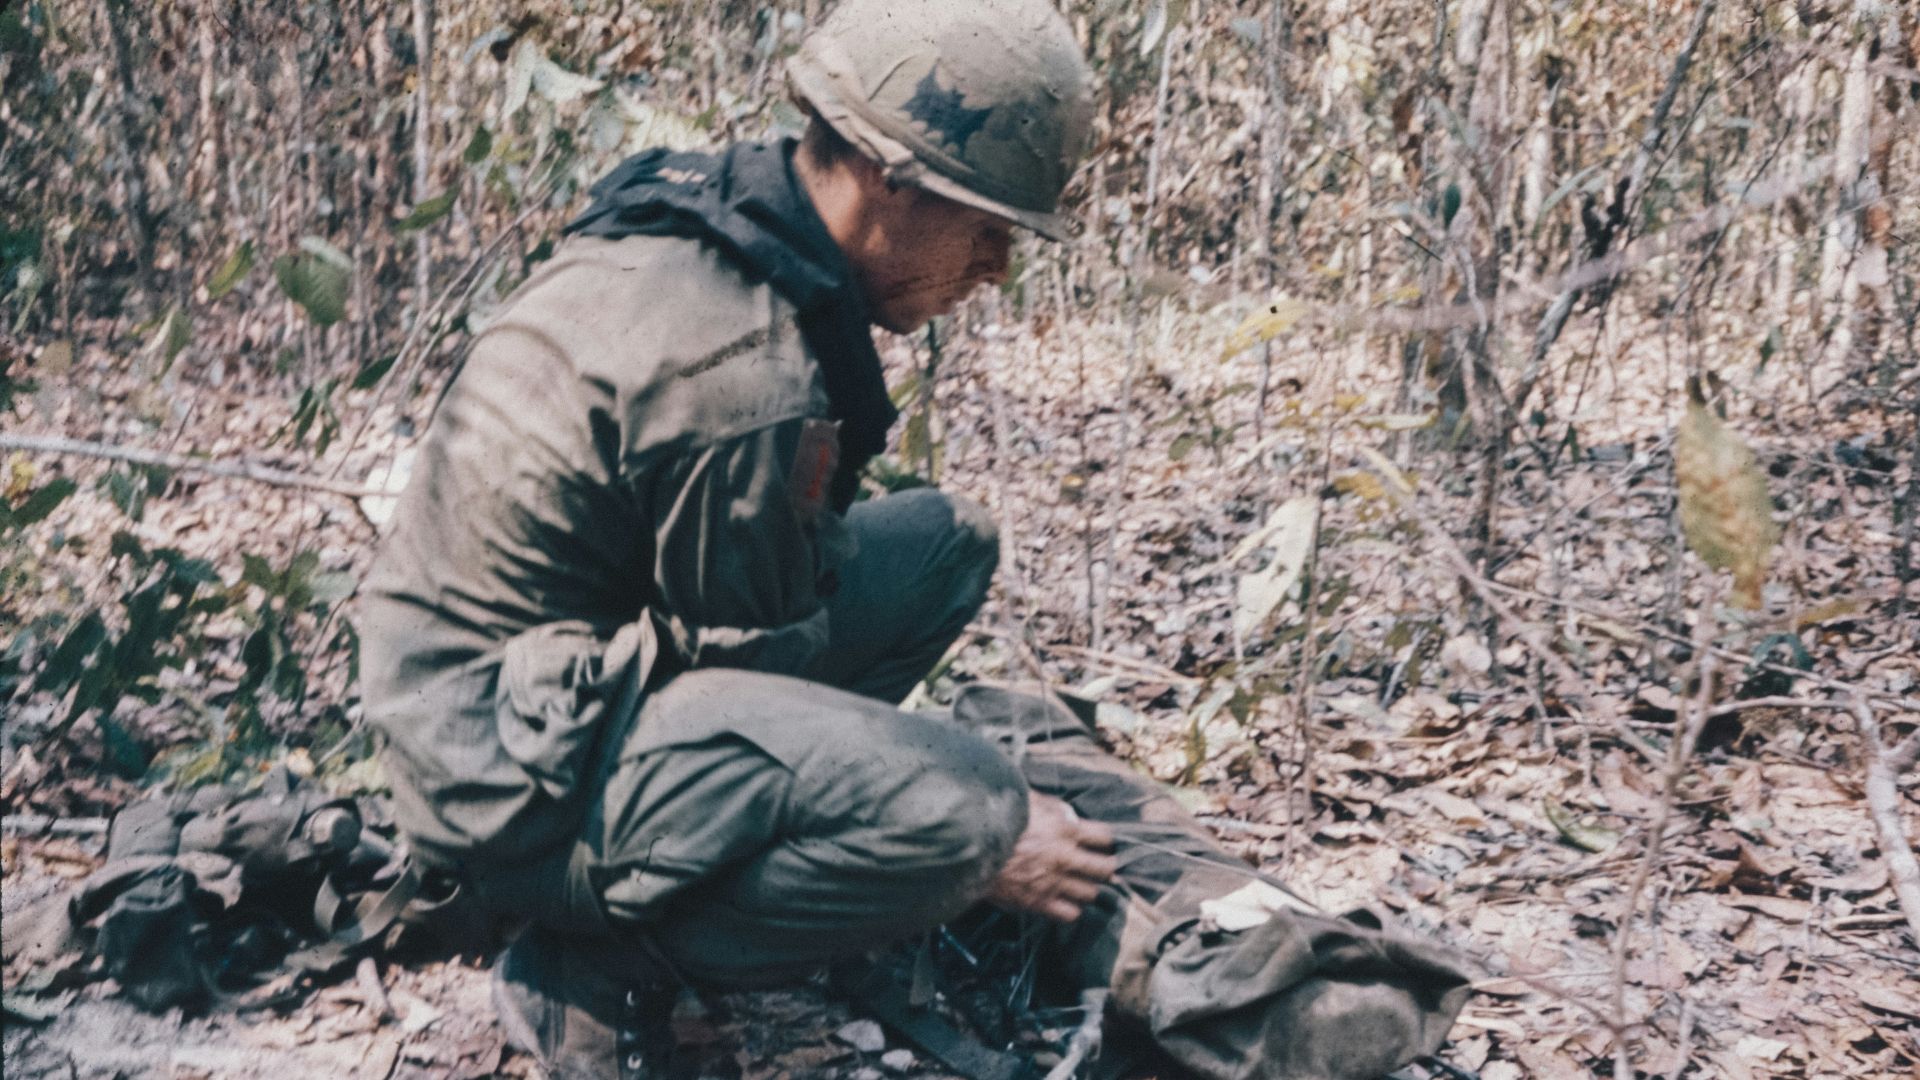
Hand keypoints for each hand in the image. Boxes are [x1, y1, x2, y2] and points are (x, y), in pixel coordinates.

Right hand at [985, 791, 1117, 922]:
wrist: (970, 845)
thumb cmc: (997, 818)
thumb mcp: (1029, 800)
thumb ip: (1054, 807)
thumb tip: (1069, 815)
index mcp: (1065, 829)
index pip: (1105, 837)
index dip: (1105, 840)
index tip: (1100, 842)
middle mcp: (1065, 857)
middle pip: (1106, 869)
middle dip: (1106, 868)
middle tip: (1100, 867)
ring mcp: (1053, 882)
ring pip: (1091, 894)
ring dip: (1087, 889)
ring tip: (1080, 885)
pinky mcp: (1039, 902)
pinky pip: (1070, 914)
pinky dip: (1070, 909)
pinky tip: (1063, 901)